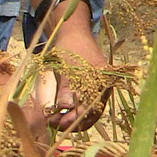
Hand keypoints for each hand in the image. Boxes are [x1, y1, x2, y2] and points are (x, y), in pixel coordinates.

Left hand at [41, 12, 110, 131]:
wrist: (73, 34)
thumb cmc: (71, 48)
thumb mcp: (67, 66)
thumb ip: (67, 86)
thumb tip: (66, 106)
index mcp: (103, 82)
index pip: (91, 109)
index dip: (74, 119)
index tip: (57, 122)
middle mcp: (104, 89)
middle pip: (91, 114)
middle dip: (72, 122)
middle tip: (52, 123)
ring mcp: (98, 89)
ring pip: (87, 113)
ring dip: (71, 118)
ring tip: (53, 119)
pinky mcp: (90, 89)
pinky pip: (83, 106)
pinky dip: (72, 112)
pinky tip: (59, 113)